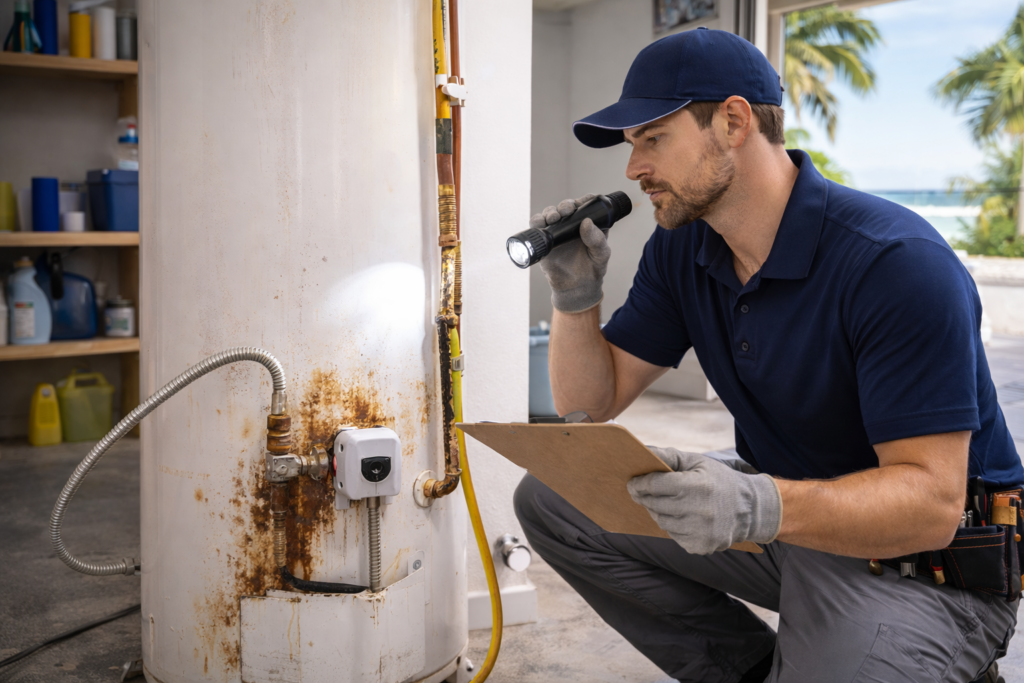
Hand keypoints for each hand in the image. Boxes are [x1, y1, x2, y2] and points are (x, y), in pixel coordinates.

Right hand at [533, 194, 610, 312]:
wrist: (577, 288)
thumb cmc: (592, 269)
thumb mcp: (601, 254)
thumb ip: (596, 239)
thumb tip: (586, 222)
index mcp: (589, 223)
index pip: (586, 205)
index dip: (584, 200)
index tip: (583, 202)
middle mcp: (572, 224)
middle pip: (566, 206)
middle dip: (565, 205)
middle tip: (566, 211)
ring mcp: (557, 231)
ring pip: (550, 213)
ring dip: (550, 212)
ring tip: (554, 218)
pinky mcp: (545, 240)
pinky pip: (537, 226)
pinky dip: (537, 221)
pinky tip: (540, 223)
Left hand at [629, 446, 781, 554]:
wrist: (750, 509)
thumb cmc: (718, 481)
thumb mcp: (697, 462)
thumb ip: (669, 456)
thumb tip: (643, 453)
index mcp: (696, 486)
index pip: (655, 484)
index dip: (640, 483)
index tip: (633, 483)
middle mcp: (698, 510)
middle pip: (654, 504)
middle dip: (644, 497)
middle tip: (640, 492)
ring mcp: (699, 531)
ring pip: (661, 521)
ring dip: (658, 512)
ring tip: (666, 503)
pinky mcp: (700, 546)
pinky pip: (674, 535)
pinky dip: (673, 526)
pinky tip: (683, 517)